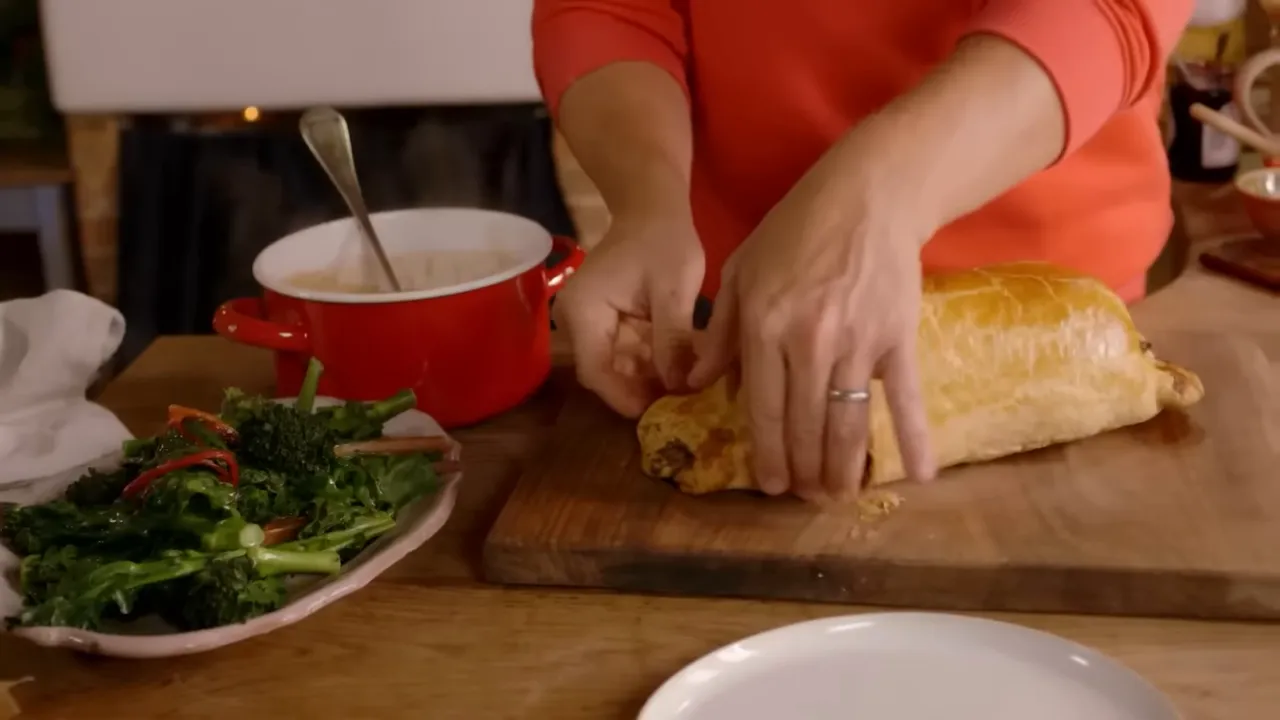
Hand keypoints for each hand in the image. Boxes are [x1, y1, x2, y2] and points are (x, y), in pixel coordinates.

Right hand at [555, 210, 704, 417]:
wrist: (651, 209)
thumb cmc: (663, 240)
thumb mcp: (675, 288)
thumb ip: (673, 339)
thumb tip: (679, 386)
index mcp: (583, 311)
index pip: (596, 371)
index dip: (626, 397)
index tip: (661, 412)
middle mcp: (576, 322)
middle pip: (605, 374)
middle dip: (642, 390)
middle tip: (682, 405)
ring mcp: (589, 324)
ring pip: (617, 368)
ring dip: (650, 379)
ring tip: (686, 389)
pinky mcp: (605, 325)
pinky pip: (625, 355)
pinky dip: (651, 363)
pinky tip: (680, 369)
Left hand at [689, 150, 935, 500]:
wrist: (868, 196)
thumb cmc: (795, 231)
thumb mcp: (741, 271)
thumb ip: (719, 331)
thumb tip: (698, 383)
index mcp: (765, 327)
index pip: (763, 407)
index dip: (767, 453)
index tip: (771, 486)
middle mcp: (809, 342)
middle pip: (804, 423)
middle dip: (804, 470)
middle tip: (807, 501)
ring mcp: (857, 342)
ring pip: (847, 420)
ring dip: (843, 466)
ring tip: (840, 497)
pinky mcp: (898, 338)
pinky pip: (905, 396)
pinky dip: (915, 437)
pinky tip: (920, 476)